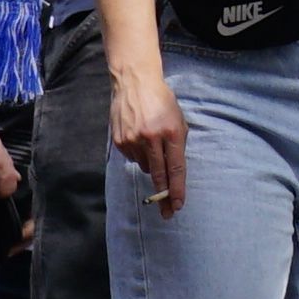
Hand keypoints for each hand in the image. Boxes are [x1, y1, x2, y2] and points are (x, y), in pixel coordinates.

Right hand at [112, 63, 188, 219]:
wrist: (135, 84)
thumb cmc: (162, 102)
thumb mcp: (178, 120)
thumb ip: (177, 144)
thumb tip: (172, 172)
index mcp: (171, 132)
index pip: (176, 167)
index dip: (177, 188)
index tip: (178, 204)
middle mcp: (152, 138)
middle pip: (159, 175)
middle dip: (164, 196)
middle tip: (168, 214)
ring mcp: (133, 140)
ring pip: (146, 167)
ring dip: (152, 165)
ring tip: (153, 146)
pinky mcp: (120, 141)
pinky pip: (133, 158)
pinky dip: (140, 155)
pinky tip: (141, 141)